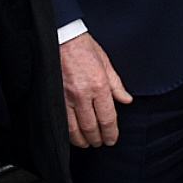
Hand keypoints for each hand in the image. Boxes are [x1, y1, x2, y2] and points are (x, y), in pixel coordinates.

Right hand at [60, 31, 132, 147]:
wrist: (63, 39)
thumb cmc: (85, 48)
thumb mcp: (106, 63)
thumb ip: (117, 85)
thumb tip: (126, 100)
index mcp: (99, 86)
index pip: (107, 117)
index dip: (111, 132)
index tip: (112, 139)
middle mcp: (83, 94)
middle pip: (92, 126)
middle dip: (98, 139)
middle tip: (101, 143)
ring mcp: (67, 97)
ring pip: (75, 128)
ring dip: (82, 140)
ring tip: (88, 143)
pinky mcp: (56, 97)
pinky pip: (62, 121)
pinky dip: (68, 132)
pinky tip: (73, 135)